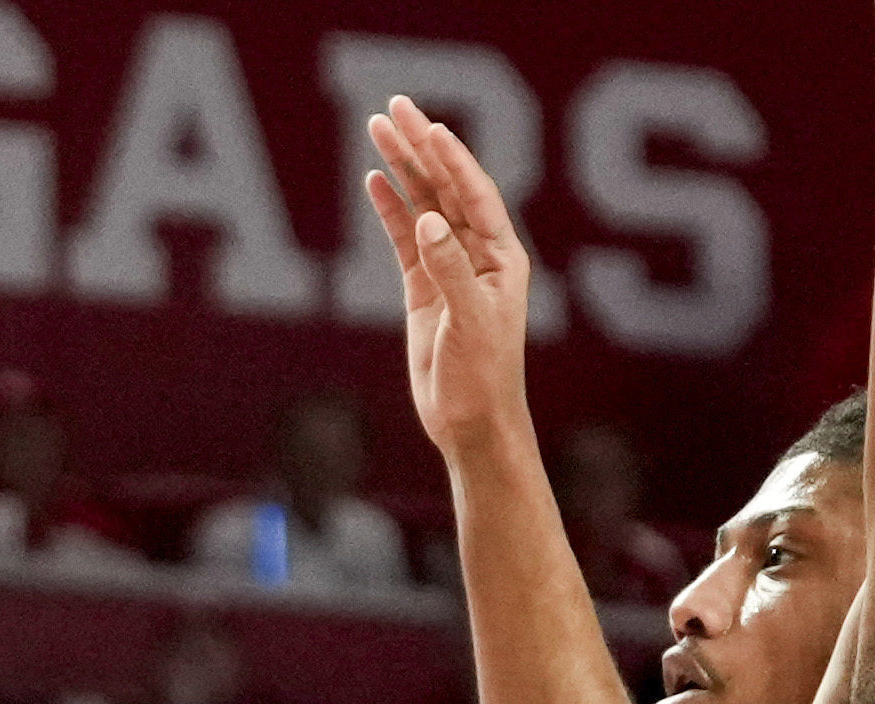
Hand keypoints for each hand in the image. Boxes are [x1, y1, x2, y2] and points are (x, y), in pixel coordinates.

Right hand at [365, 97, 544, 470]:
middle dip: (419, 147)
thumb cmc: (483, 378)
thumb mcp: (469, 322)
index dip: (452, 160)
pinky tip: (374, 182)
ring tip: (376, 129)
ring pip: (422, 206)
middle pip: (445, 188)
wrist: (471, 424)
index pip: (474, 195)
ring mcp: (448, 269)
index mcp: (500, 257)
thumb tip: (426, 221)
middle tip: (393, 108)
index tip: (429, 127)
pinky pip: (404, 239)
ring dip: (401, 169)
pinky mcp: (424, 290)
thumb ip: (448, 269)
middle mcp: (477, 254)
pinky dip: (389, 210)